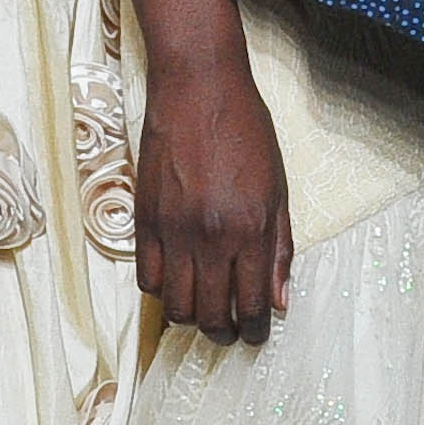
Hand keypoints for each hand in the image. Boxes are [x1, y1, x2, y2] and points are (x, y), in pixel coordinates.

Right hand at [137, 44, 292, 342]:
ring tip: (203, 311)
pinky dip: (161, 291)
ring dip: (191, 318)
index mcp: (248, 231)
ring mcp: (172, 231)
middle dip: (223, 333)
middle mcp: (208, 238)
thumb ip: (279, 248)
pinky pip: (147, 278)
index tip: (255, 335)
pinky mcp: (144, 220)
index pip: (251, 305)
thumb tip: (279, 299)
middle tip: (230, 331)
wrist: (197, 89)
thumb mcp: (278, 189)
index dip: (254, 330)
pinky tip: (176, 281)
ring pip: (174, 307)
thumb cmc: (245, 131)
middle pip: (209, 316)